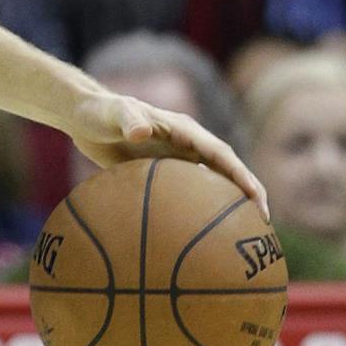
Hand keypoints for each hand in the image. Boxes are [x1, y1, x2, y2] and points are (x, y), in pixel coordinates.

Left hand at [68, 91, 270, 218]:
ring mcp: (176, 158)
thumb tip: (142, 133)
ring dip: (229, 203)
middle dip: (248, 193)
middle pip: (227, 170)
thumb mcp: (112, 113)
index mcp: (184, 130)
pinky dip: (197, 209)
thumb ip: (128, 119)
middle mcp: (187, 144)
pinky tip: (196, 234)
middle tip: (262, 223)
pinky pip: (186, 193)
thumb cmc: (99, 112)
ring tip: (242, 233)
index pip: (221, 154)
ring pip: (212, 183)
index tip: (256, 197)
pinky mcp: (162, 171)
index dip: (241, 175)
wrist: (84, 116)